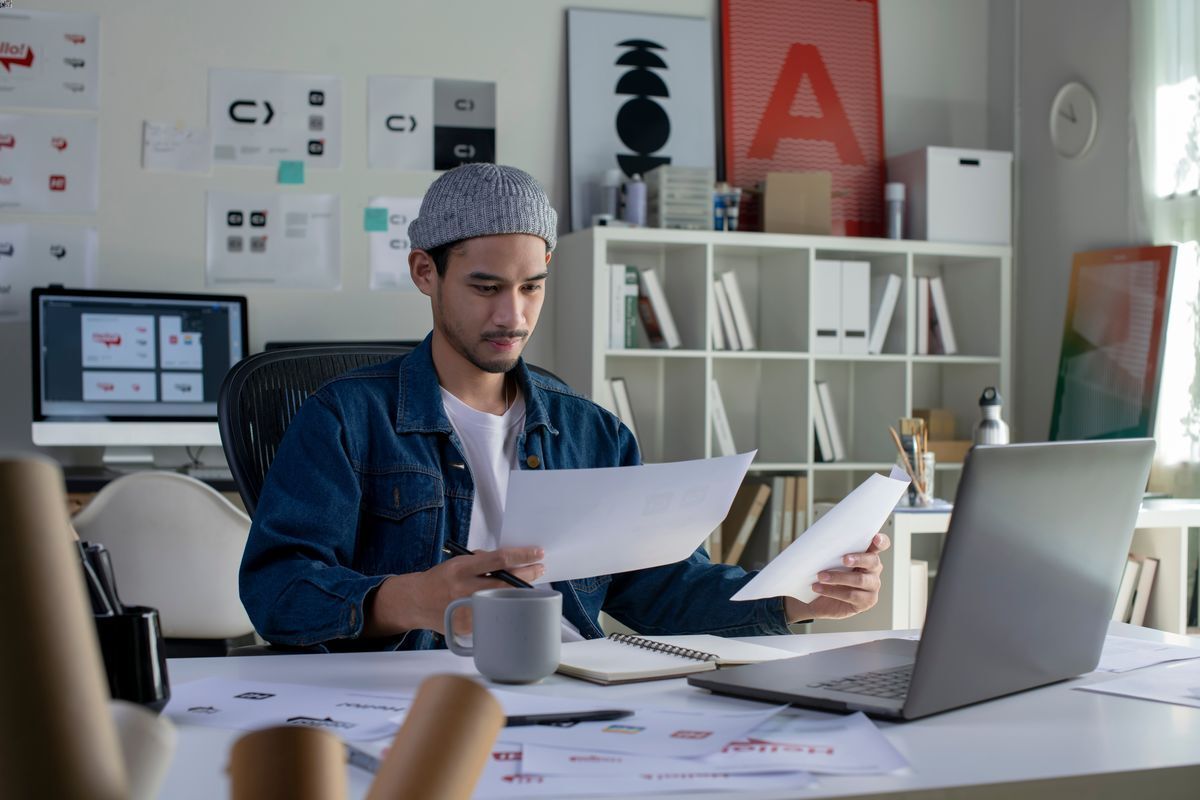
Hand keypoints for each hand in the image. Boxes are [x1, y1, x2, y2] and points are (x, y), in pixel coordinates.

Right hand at [365, 546, 543, 636]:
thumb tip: (512, 561)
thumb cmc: (441, 578)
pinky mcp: (468, 627)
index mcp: (462, 569)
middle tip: (539, 569)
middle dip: (528, 574)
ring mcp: (466, 609)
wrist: (417, 601)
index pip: (499, 559)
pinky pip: (492, 615)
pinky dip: (501, 608)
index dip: (522, 556)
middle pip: (506, 581)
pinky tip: (507, 603)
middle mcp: (464, 589)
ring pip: (503, 600)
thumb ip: (483, 562)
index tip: (538, 553)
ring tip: (528, 585)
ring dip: (520, 592)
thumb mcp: (459, 562)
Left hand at [784, 532, 889, 621]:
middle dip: (859, 559)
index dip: (881, 541)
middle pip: (873, 561)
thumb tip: (820, 540)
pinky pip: (851, 595)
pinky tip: (818, 588)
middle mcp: (873, 569)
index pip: (881, 544)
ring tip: (821, 576)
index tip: (875, 538)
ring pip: (860, 580)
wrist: (818, 598)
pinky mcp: (866, 601)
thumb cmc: (827, 572)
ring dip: (838, 577)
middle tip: (844, 559)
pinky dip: (832, 591)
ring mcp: (872, 586)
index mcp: (868, 554)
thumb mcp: (829, 559)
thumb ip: (833, 549)